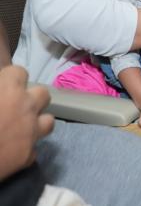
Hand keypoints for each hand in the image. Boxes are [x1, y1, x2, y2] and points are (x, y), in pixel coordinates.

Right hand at [0, 66, 54, 180]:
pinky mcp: (28, 156)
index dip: (10, 78)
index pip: (20, 72)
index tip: (2, 85)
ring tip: (21, 127)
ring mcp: (31, 132)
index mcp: (10, 90)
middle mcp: (27, 108)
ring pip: (48, 121)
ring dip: (36, 122)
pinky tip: (12, 151)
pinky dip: (24, 149)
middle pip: (43, 94)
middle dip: (31, 98)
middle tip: (15, 105)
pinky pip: (33, 149)